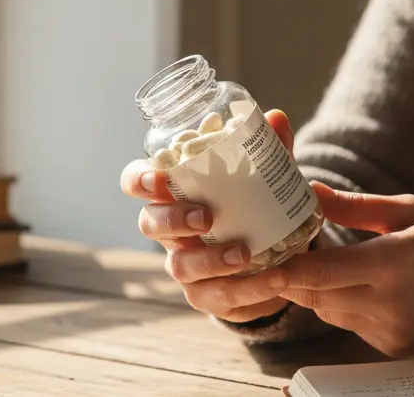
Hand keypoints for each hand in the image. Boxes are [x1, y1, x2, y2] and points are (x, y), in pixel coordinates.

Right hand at [120, 109, 294, 322]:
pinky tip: (275, 278)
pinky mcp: (208, 296)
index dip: (138, 180)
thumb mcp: (263, 177)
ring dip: (211, 259)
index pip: (136, 182)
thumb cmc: (253, 206)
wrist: (273, 257)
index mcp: (174, 194)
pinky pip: (219, 296)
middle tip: (206, 217)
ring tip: (245, 253)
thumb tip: (277, 117)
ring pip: (180, 266)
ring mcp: (186, 266)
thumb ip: (269, 150)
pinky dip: (248, 289)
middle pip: (150, 225)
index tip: (157, 179)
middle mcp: (171, 231)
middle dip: (173, 220)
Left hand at [279, 185, 413, 357]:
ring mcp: (391, 331)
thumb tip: (312, 192)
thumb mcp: (408, 210)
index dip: (287, 268)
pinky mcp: (395, 348)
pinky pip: (352, 327)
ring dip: (320, 292)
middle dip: (294, 279)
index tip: (263, 259)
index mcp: (390, 263)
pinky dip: (346, 308)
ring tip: (328, 268)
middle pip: (316, 297)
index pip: (321, 273)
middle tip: (280, 257)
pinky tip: (363, 289)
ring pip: (329, 313)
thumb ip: (355, 206)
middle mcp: (388, 304)